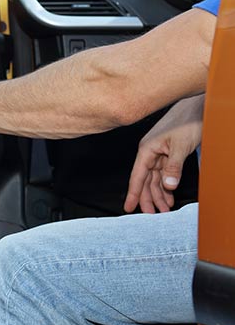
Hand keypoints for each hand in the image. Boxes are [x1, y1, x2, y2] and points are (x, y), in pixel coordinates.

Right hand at [124, 94, 203, 213]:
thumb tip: (168, 184)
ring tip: (164, 210)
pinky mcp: (167, 155)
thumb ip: (173, 166)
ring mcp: (158, 154)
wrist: (196, 109)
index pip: (137, 176)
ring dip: (159, 195)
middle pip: (145, 181)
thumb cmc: (185, 121)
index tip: (128, 207)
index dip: (133, 193)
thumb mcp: (180, 146)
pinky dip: (166, 186)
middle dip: (148, 198)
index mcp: (147, 150)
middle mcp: (150, 153)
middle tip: (152, 215)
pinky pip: (164, 174)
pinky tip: (169, 196)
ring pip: (155, 179)